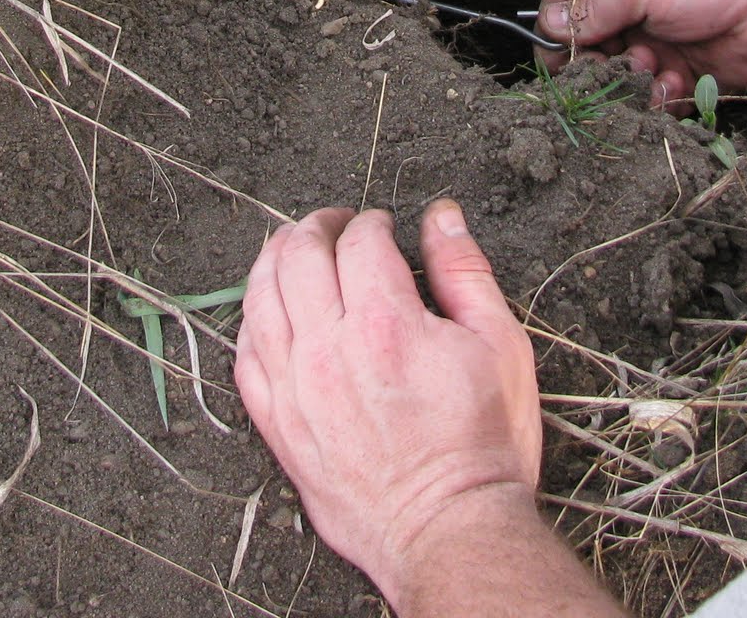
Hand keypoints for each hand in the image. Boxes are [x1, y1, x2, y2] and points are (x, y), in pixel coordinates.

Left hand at [234, 202, 540, 607]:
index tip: (384, 224)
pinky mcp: (280, 428)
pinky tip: (267, 308)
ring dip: (275, 260)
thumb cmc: (483, 444)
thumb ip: (465, 271)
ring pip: (260, 300)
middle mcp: (331, 350)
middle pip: (300, 257)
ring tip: (293, 247)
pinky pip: (246, 358)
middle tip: (335, 223)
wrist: (450, 530)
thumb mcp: (501, 343)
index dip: (372, 221)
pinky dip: (251, 320)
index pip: (360, 241)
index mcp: (387, 323)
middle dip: (318, 226)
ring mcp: (297, 390)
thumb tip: (442, 218)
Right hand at [535, 0, 746, 108]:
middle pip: (591, 45)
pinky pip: (658, 99)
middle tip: (601, 70)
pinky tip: (673, 86)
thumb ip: (592, 8)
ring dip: (627, 82)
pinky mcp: (689, 75)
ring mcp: (663, 42)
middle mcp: (637, 8)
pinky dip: (659, 100)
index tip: (554, 54)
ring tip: (648, 68)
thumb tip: (548, 23)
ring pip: (622, 78)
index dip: (555, 26)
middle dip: (591, 63)